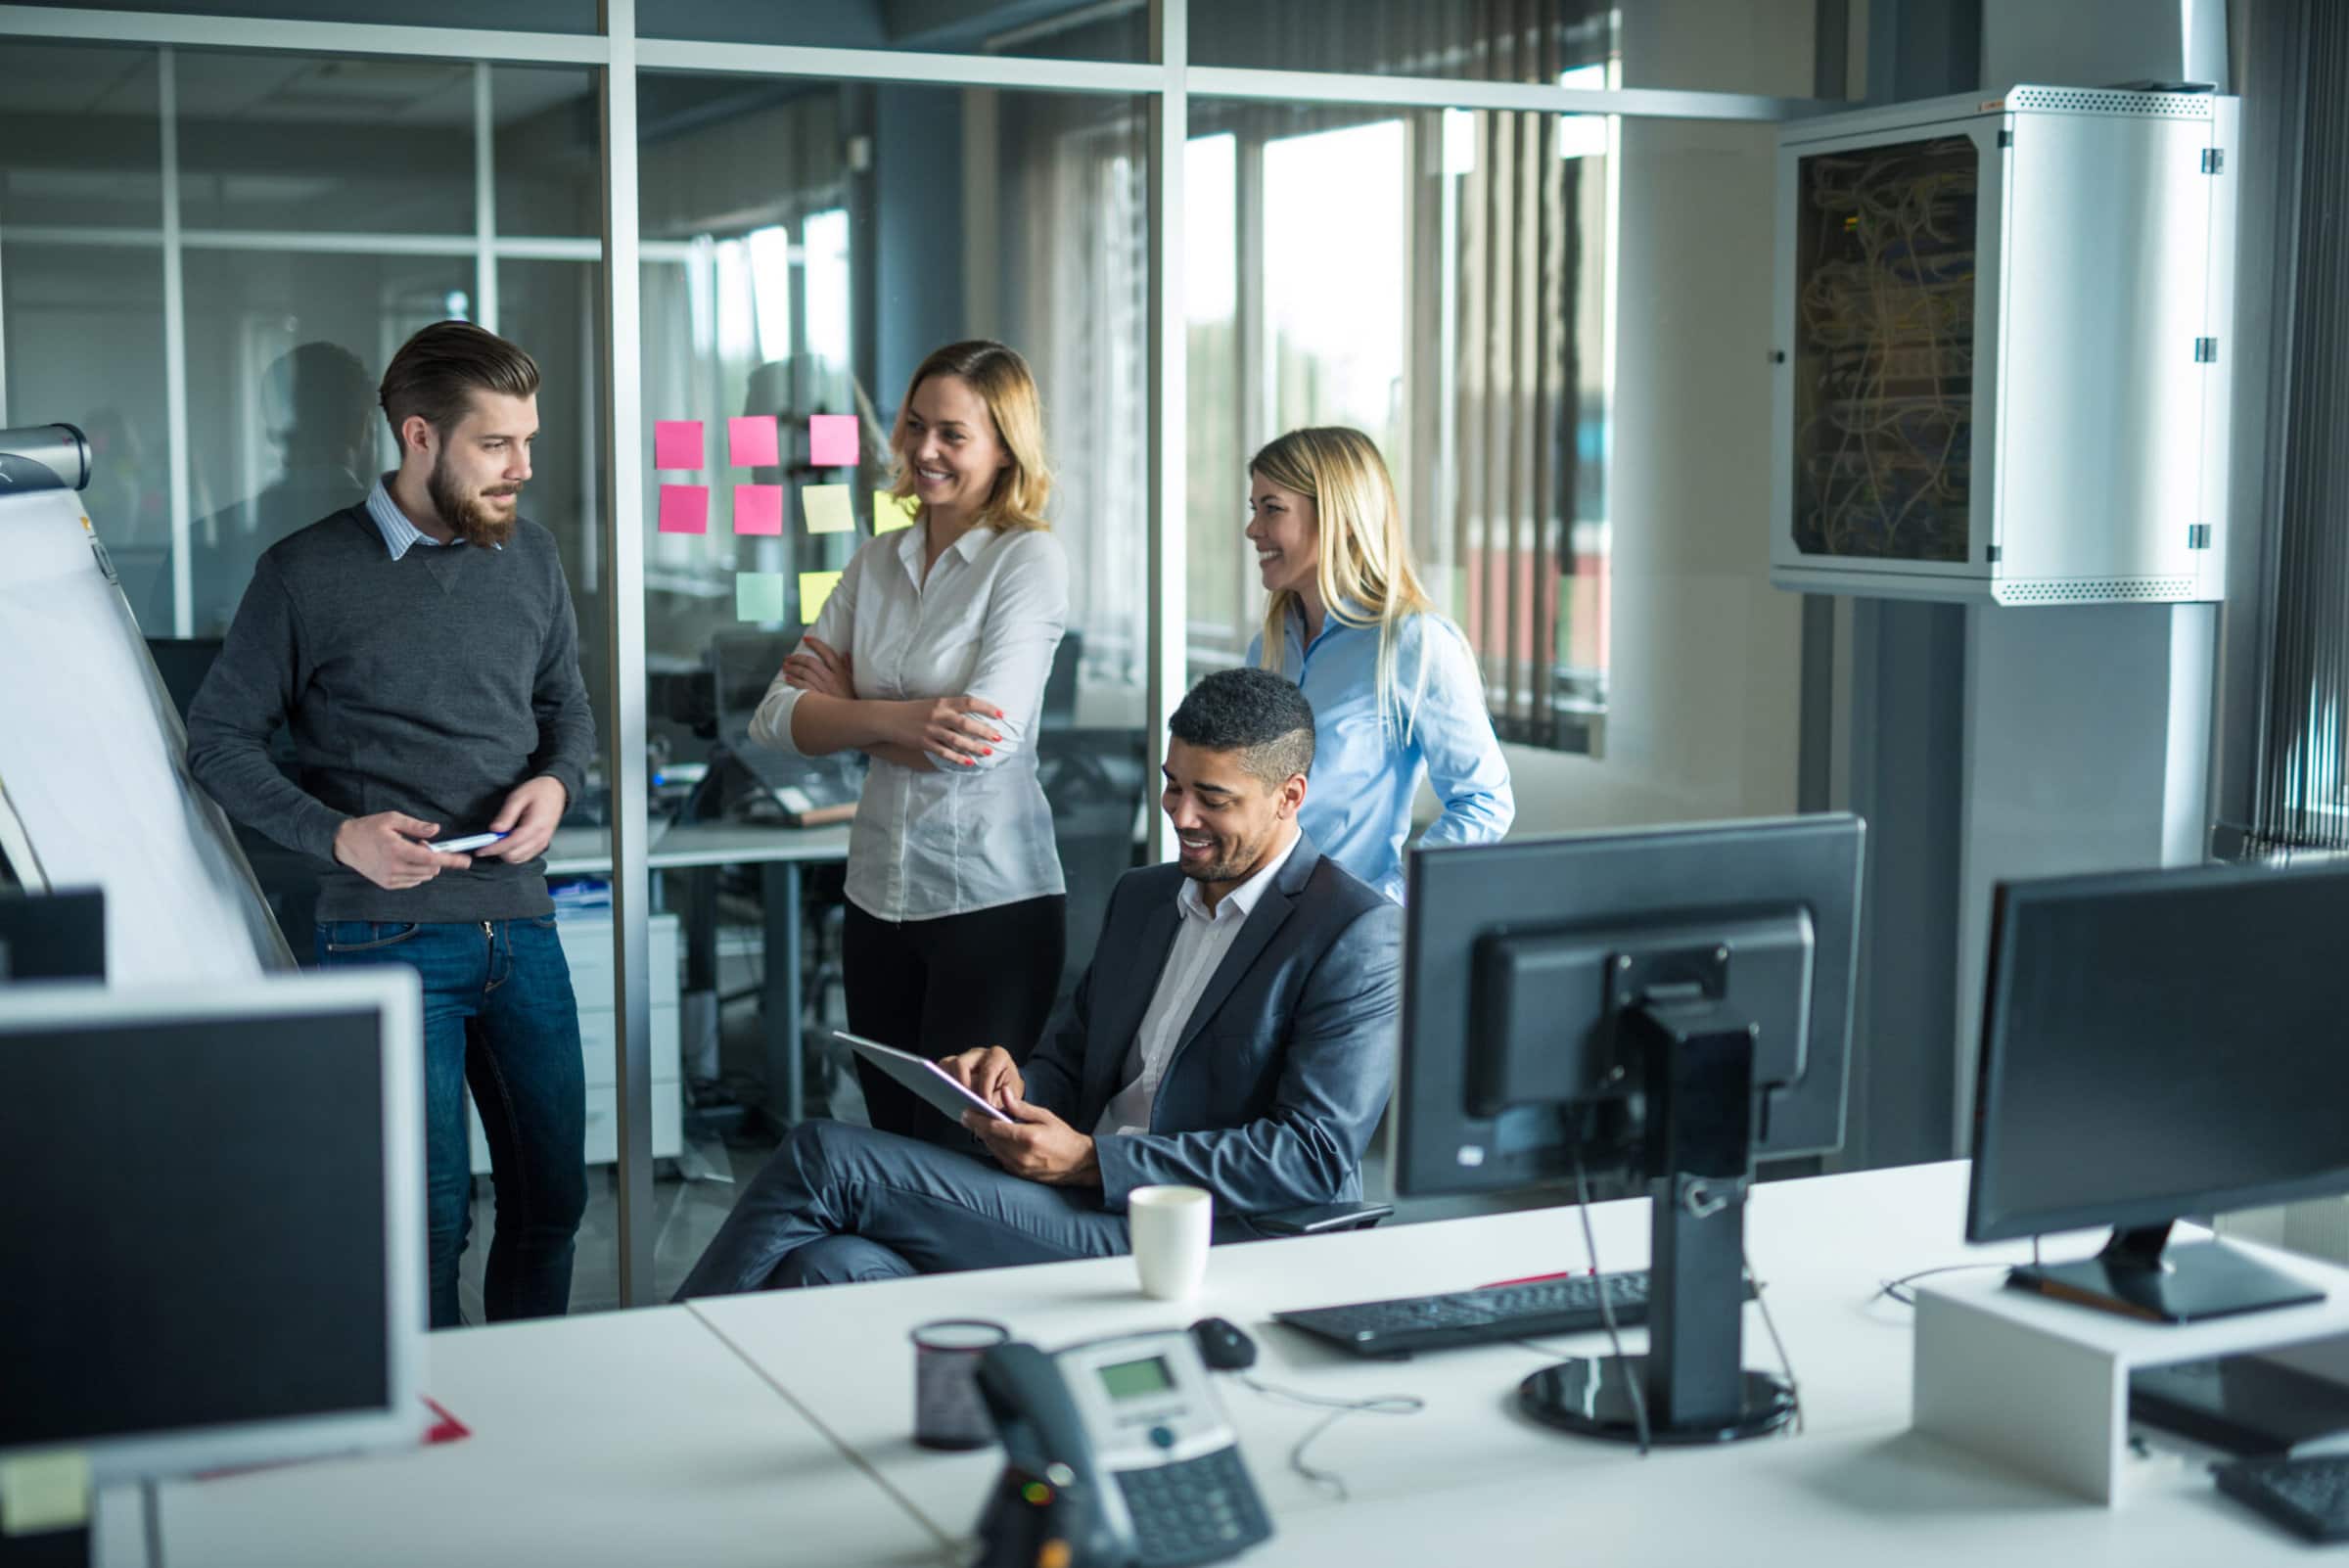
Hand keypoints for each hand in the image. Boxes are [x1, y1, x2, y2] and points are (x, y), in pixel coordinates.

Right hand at [334, 812, 462, 890]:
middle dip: (434, 857)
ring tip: (409, 851)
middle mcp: (395, 867)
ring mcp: (391, 878)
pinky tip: (405, 860)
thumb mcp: (392, 819)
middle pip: (430, 869)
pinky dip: (417, 872)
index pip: (431, 858)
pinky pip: (413, 881)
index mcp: (397, 850)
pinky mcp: (387, 884)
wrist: (344, 843)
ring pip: (423, 876)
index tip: (466, 861)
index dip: (451, 860)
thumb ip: (416, 826)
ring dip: (425, 865)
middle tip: (421, 843)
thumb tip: (436, 830)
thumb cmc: (368, 828)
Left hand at [480, 776, 566, 862]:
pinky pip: (525, 856)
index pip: (511, 843)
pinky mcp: (542, 844)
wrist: (556, 790)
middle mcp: (541, 837)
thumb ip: (507, 815)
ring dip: (505, 853)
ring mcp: (543, 842)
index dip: (494, 848)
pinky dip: (514, 853)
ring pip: (519, 859)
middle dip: (498, 851)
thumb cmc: (539, 791)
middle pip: (514, 855)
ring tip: (498, 840)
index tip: (480, 850)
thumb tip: (494, 830)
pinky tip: (508, 842)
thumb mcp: (518, 796)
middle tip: (487, 842)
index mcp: (536, 825)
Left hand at [782, 636, 853, 699]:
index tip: (806, 639)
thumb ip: (848, 667)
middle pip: (811, 662)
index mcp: (840, 672)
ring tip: (785, 666)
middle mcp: (831, 678)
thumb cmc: (851, 699)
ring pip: (804, 673)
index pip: (828, 653)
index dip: (816, 644)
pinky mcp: (817, 697)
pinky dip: (793, 681)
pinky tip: (787, 678)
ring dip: (793, 668)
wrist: (849, 717)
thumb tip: (845, 654)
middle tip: (789, 657)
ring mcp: (823, 688)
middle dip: (798, 657)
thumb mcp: (853, 682)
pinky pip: (802, 686)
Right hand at [892, 695, 1003, 768]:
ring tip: (989, 752)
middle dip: (984, 731)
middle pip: (966, 723)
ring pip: (957, 739)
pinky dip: (957, 758)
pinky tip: (969, 762)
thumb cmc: (914, 711)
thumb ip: (951, 707)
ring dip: (974, 746)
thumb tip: (974, 714)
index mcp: (943, 702)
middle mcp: (938, 715)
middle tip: (998, 737)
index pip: (969, 702)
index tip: (1001, 714)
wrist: (888, 718)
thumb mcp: (933, 703)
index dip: (987, 708)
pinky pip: (944, 752)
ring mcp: (931, 729)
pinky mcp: (923, 742)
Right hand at [939, 1046, 1022, 1109]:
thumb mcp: (1014, 1094)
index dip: (985, 1088)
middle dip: (961, 1084)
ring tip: (953, 1100)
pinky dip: (941, 1083)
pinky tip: (945, 1099)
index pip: (988, 1070)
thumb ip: (1006, 1100)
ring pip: (947, 1065)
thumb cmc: (1008, 1088)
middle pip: (961, 1064)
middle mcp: (978, 1053)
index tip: (984, 1104)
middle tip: (965, 1102)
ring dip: (948, 1083)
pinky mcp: (952, 1066)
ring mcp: (963, 1059)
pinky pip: (941, 1071)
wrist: (1003, 1085)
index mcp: (997, 1056)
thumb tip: (990, 1104)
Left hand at [966, 1097, 1098, 1185]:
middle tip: (966, 1116)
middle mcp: (1019, 1155)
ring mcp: (1018, 1167)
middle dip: (976, 1126)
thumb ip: (1021, 1107)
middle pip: (989, 1139)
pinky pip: (999, 1157)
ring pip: (992, 1148)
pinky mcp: (1017, 1173)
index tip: (966, 1111)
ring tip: (976, 1124)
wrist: (1077, 1164)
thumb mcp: (1045, 1116)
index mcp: (1027, 1138)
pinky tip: (992, 1137)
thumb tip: (1004, 1093)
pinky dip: (993, 1146)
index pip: (993, 1128)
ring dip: (983, 1137)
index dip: (977, 1119)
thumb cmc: (1063, 1137)